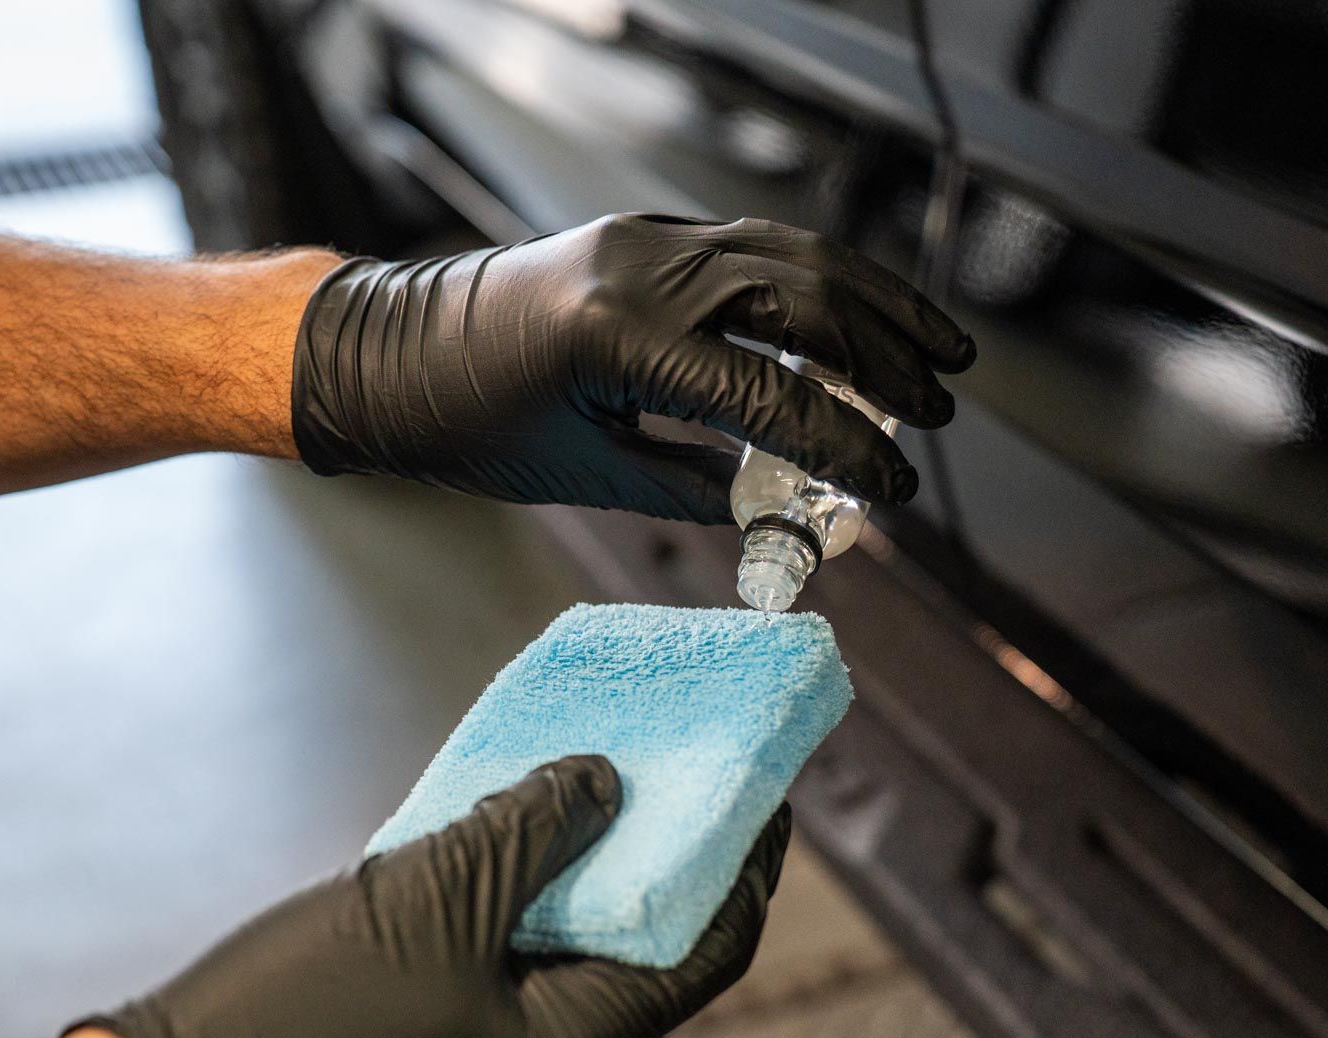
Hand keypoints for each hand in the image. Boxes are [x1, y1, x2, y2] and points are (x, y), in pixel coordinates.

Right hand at [78, 755, 789, 1037]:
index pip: (707, 955)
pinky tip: (512, 833)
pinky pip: (513, 970)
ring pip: (573, 959)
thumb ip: (534, 828)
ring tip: (595, 782)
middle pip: (644, 955)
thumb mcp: (437, 896)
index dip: (746, 869)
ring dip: (584, 875)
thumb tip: (603, 783)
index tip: (766, 793)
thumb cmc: (307, 1011)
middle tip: (676, 771)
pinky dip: (524, 905)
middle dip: (660, 860)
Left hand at [290, 213, 974, 519]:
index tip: (894, 486)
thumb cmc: (466, 422)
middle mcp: (643, 270)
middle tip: (937, 412)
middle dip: (886, 360)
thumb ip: (693, 490)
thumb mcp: (585, 474)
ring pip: (796, 254)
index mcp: (619, 338)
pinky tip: (864, 315)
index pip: (771, 394)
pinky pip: (759, 244)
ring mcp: (647, 239)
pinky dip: (824, 280)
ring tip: (939, 351)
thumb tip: (782, 512)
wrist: (388, 353)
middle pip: (806, 300)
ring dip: (878, 304)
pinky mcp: (649, 233)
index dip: (846, 447)